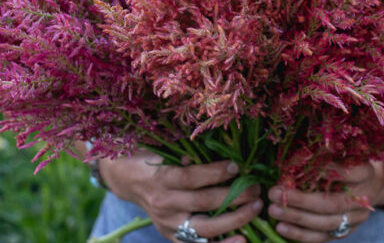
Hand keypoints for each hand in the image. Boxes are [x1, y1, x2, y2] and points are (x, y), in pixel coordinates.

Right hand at [99, 148, 262, 241]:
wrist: (127, 179)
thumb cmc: (151, 158)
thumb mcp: (163, 150)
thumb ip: (187, 153)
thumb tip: (217, 154)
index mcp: (161, 179)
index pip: (192, 178)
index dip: (216, 172)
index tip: (237, 166)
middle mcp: (164, 204)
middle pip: (204, 203)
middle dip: (234, 195)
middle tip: (256, 188)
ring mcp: (168, 224)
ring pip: (205, 228)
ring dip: (235, 219)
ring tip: (256, 208)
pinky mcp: (171, 236)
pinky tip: (242, 239)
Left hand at [267, 160, 383, 242]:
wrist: (370, 184)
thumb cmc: (348, 162)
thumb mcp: (342, 153)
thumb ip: (325, 156)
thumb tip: (298, 158)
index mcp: (365, 173)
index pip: (347, 173)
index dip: (325, 171)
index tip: (300, 166)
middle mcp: (364, 198)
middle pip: (331, 203)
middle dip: (300, 200)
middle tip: (274, 193)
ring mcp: (357, 218)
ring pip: (326, 223)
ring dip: (296, 218)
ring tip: (274, 211)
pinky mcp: (347, 231)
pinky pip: (323, 237)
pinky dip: (301, 234)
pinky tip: (282, 228)